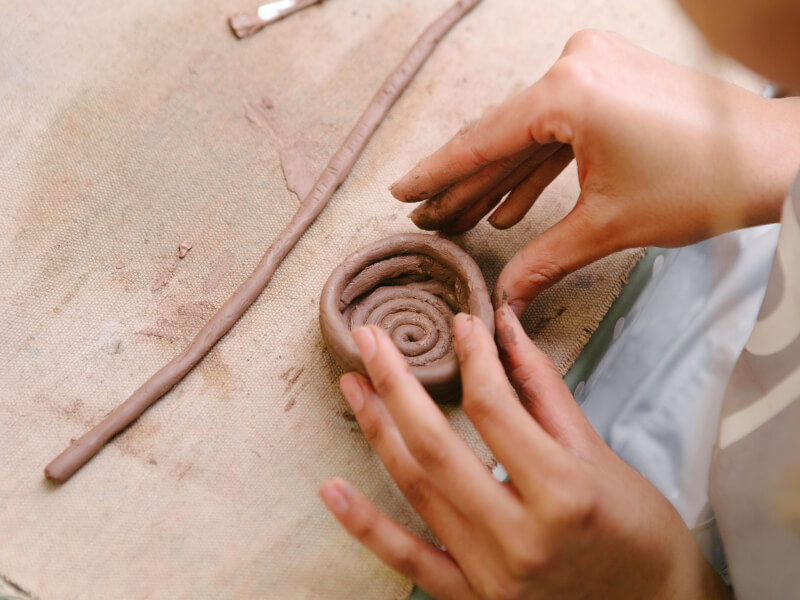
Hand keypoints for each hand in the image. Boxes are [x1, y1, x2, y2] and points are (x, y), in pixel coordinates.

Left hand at [319, 307, 730, 598]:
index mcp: (563, 492)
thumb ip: (544, 391)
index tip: (460, 325)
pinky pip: (410, 560)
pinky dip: (366, 526)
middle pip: (437, 446)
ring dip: (377, 432)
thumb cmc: (637, 529)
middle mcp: (521, 537)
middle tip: (368, 339)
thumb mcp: (599, 453)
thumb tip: (506, 331)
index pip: (494, 410)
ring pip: (417, 491)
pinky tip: (332, 490)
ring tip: (353, 386)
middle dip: (396, 383)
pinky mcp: (475, 598)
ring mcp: (492, 574)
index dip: (472, 358)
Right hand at [390, 30, 799, 314]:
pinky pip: (559, 127)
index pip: (484, 140)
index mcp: (569, 93)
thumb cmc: (704, 183)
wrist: (775, 158)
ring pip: (529, 134)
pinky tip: (511, 206)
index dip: (438, 172)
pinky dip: (537, 166)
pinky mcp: (612, 79)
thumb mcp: (608, 226)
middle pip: (503, 136)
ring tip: (463, 219)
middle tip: (429, 216)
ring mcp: (596, 66)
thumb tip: (505, 298)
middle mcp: (576, 65)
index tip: (404, 190)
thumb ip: (544, 259)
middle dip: (465, 183)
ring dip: (499, 179)